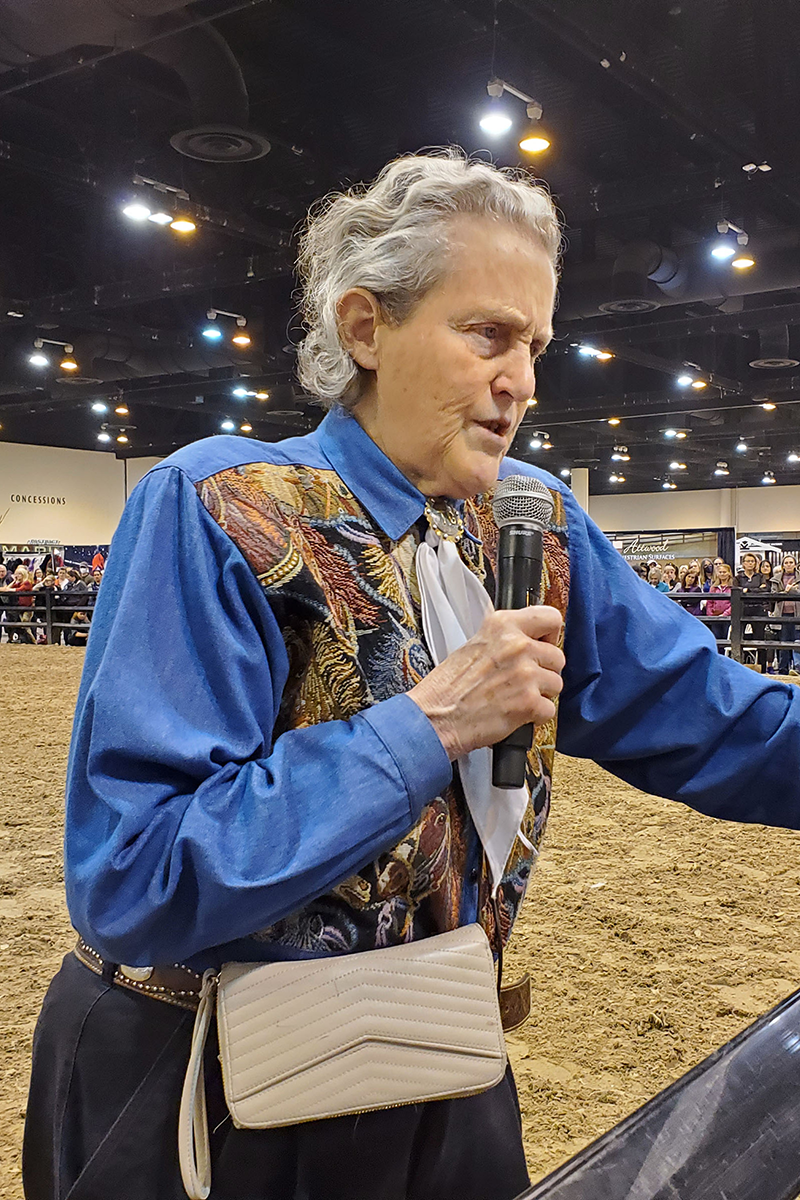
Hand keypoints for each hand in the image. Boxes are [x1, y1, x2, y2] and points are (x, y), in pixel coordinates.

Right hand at [408, 606, 564, 760]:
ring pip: (556, 684)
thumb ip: (505, 639)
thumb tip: (530, 641)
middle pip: (557, 657)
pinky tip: (515, 713)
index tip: (542, 645)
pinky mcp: (529, 702)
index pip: (551, 617)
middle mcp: (517, 645)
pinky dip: (535, 716)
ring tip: (515, 698)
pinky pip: (549, 709)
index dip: (549, 635)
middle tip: (521, 681)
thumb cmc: (448, 687)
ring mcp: (525, 674)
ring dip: (540, 694)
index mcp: (502, 625)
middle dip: (544, 671)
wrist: (435, 718)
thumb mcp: (474, 644)